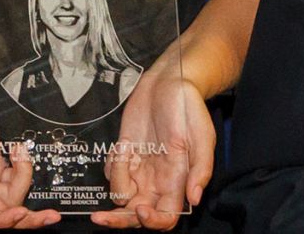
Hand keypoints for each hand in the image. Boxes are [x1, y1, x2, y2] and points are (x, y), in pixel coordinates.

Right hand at [0, 65, 58, 228]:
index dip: (1, 220)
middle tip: (49, 214)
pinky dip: (23, 167)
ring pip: (11, 194)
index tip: (20, 212)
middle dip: (26, 217)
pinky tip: (19, 149)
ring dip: (24, 180)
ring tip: (21, 153)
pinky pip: (13, 175)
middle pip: (2, 212)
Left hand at [94, 61, 213, 228]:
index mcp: (178, 181)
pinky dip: (112, 164)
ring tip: (126, 149)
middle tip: (100, 217)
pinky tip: (123, 145)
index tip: (141, 210)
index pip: (165, 218)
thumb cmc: (189, 108)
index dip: (152, 222)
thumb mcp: (202, 136)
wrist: (169, 83)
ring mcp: (140, 169)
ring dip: (117, 179)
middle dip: (118, 219)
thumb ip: (201, 170)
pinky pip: (112, 173)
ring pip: (120, 194)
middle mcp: (157, 180)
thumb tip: (194, 199)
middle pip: (136, 214)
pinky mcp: (126, 155)